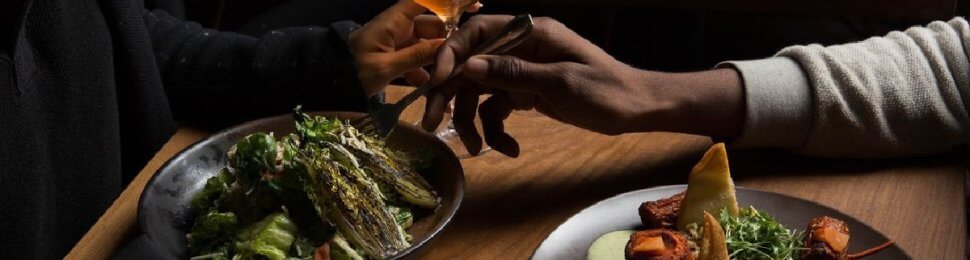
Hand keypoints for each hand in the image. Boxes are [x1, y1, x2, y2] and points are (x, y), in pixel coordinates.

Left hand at [350, 0, 480, 96]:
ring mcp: (394, 43)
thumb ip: (416, 56)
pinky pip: (414, 61)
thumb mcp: (385, 68)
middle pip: (431, 26)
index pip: (424, 0)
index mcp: (393, 22)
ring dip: (436, 60)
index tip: (473, 4)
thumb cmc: (352, 72)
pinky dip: (422, 73)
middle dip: (447, 40)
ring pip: (425, 46)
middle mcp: (396, 28)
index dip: (448, 0)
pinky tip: (432, 90)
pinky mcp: (391, 58)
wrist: (326, 85)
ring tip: (452, 77)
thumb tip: (446, 45)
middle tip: (467, 56)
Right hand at [425, 15, 743, 156]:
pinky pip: (497, 108)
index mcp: (531, 32)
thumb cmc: (607, 90)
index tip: (440, 81)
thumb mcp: (560, 82)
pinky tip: (509, 149)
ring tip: (477, 149)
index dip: (452, 53)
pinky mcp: (526, 92)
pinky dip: (497, 130)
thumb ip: (513, 72)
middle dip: (450, 95)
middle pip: (471, 65)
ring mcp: (522, 70)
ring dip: (473, 121)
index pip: (478, 31)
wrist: (637, 108)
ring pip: (480, 91)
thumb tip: (468, 65)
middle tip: (432, 124)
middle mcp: (521, 46)